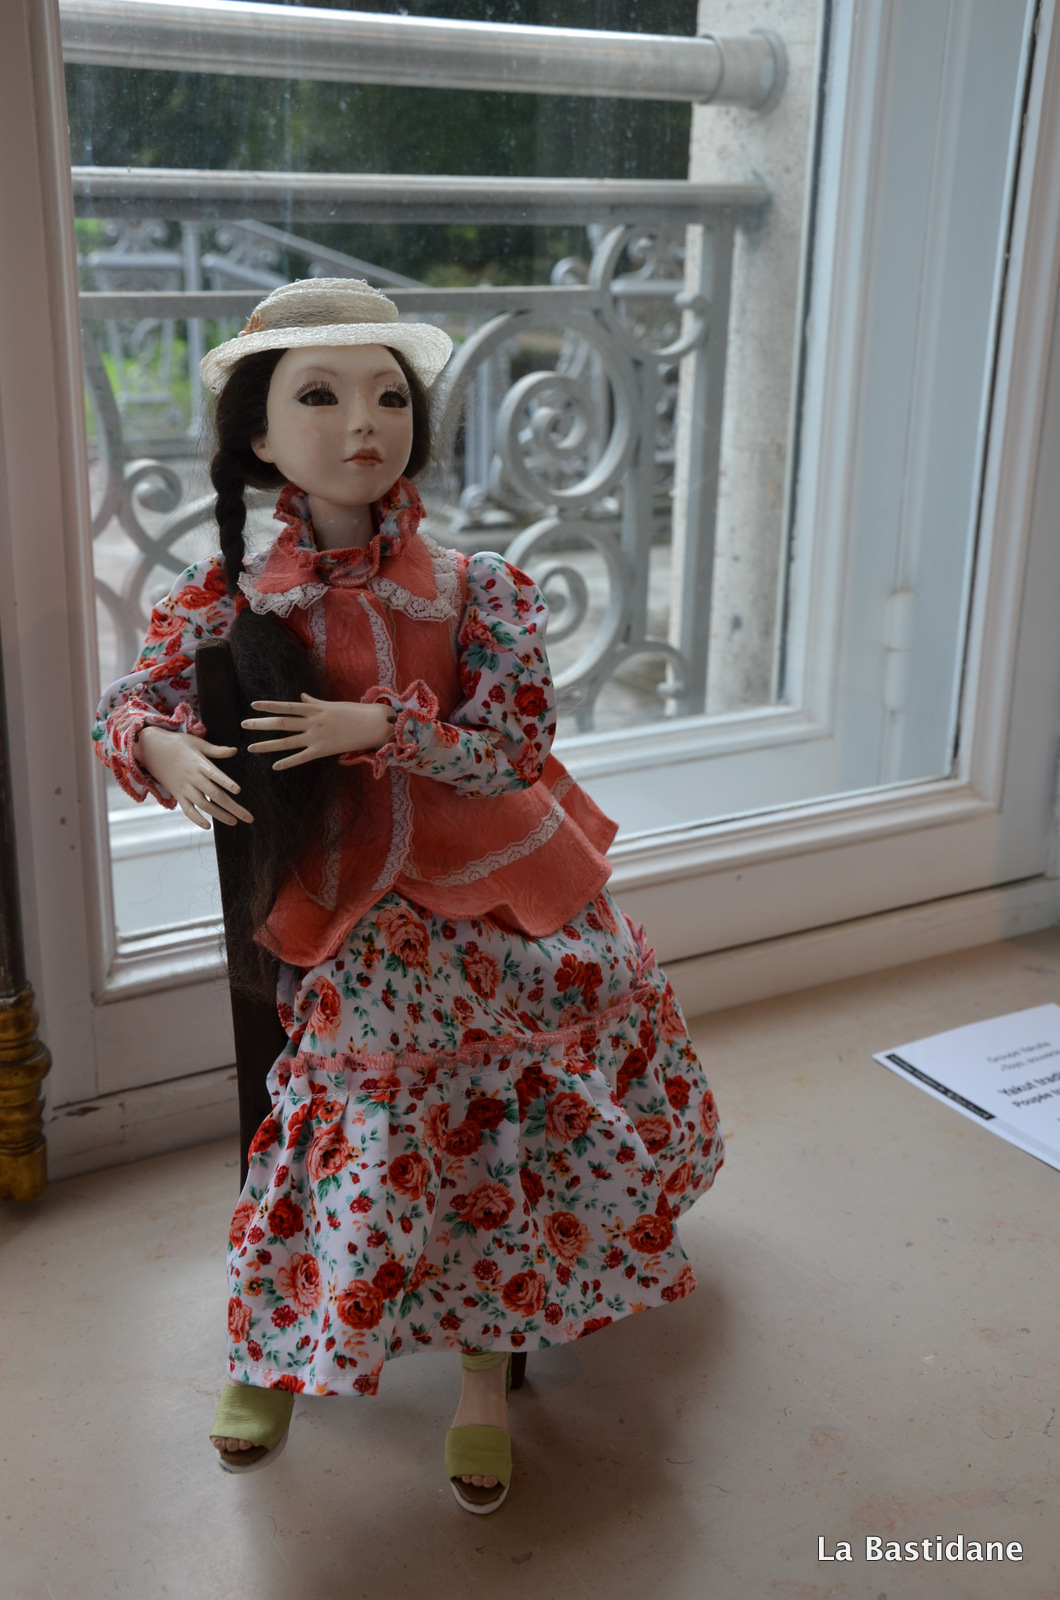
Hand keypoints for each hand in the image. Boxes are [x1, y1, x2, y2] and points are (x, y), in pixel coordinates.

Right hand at [134, 726, 252, 830]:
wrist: (151, 749)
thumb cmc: (178, 744)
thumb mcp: (197, 743)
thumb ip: (216, 750)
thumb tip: (235, 751)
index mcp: (200, 764)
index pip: (216, 775)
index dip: (226, 783)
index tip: (238, 791)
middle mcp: (193, 778)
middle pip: (214, 795)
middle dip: (232, 807)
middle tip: (248, 818)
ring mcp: (185, 788)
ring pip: (204, 805)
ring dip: (220, 815)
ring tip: (234, 822)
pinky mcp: (178, 795)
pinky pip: (187, 810)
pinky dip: (196, 819)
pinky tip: (208, 826)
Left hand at [242, 694, 396, 768]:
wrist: (374, 724)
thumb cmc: (355, 712)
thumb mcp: (332, 704)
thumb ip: (313, 702)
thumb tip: (301, 697)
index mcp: (314, 709)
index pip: (286, 706)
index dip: (269, 706)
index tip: (253, 705)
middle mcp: (312, 722)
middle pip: (281, 723)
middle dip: (261, 724)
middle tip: (243, 724)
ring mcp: (317, 736)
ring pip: (287, 741)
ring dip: (267, 745)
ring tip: (251, 748)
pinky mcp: (324, 750)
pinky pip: (302, 757)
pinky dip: (288, 762)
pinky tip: (275, 766)